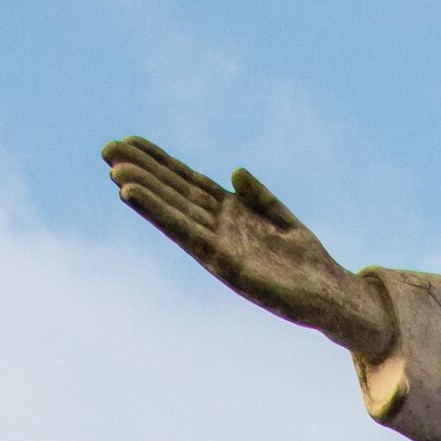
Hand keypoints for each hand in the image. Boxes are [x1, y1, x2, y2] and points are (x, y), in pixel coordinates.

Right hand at [100, 137, 395, 364]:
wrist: (334, 297)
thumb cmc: (310, 263)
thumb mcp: (284, 219)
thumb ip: (260, 196)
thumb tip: (234, 172)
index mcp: (231, 215)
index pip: (187, 182)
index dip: (159, 162)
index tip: (129, 143)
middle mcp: (219, 230)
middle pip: (173, 193)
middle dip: (141, 172)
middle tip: (106, 149)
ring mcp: (220, 247)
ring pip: (174, 213)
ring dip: (145, 194)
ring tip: (114, 173)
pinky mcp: (226, 265)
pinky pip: (188, 236)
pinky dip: (163, 217)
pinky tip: (141, 200)